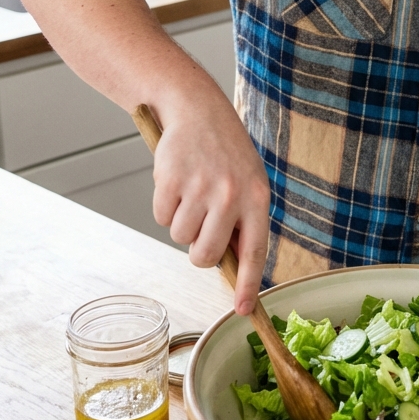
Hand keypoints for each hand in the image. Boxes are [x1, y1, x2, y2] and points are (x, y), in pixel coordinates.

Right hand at [151, 95, 269, 315]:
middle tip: (201, 225)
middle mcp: (231, 195)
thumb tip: (234, 266)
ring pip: (180, 238)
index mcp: (257, 198)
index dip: (247, 285)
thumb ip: (244, 220)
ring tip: (192, 191)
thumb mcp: (248, 181)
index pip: (254, 252)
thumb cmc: (226, 152)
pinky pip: (161, 217)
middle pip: (205, 255)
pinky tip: (177, 181)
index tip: (242, 310)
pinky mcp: (171, 182)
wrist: (198, 109)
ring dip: (182, 222)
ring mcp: (200, 189)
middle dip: (199, 251)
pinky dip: (165, 206)